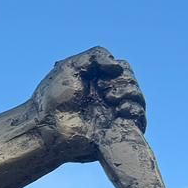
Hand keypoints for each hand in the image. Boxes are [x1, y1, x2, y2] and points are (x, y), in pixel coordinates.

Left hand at [31, 47, 145, 160]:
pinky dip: (135, 111)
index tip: (101, 78)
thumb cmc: (52, 98)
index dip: (118, 69)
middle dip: (125, 82)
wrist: (47, 127)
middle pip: (132, 82)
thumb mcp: (71, 66)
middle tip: (104, 91)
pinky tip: (122, 110)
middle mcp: (106, 98)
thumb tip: (117, 67)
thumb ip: (96, 56)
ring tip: (112, 99)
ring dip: (131, 94)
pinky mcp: (116, 131)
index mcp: (97, 82)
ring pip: (138, 100)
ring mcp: (112, 115)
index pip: (122, 69)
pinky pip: (140, 121)